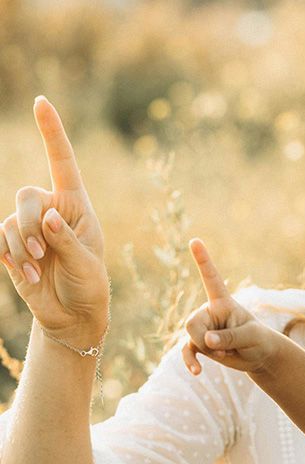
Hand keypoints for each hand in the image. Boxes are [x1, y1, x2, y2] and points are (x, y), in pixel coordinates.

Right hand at [0, 96, 107, 344]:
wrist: (72, 314)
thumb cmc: (88, 285)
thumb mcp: (87, 265)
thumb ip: (67, 241)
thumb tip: (47, 216)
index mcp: (76, 206)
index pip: (63, 164)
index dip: (52, 133)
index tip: (42, 103)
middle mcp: (50, 210)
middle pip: (26, 195)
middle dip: (31, 224)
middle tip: (42, 253)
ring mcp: (28, 227)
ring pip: (12, 220)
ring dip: (22, 247)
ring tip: (39, 270)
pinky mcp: (11, 245)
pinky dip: (11, 257)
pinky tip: (28, 275)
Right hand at [183, 238, 280, 375]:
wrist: (260, 356)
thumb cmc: (259, 340)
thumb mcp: (251, 337)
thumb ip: (230, 338)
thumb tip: (206, 341)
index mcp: (223, 302)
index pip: (211, 278)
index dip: (203, 261)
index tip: (194, 241)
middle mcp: (210, 312)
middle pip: (193, 323)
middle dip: (207, 340)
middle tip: (227, 347)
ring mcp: (203, 328)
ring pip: (191, 339)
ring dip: (208, 352)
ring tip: (226, 353)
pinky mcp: (199, 344)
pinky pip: (187, 352)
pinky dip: (191, 362)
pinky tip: (197, 373)